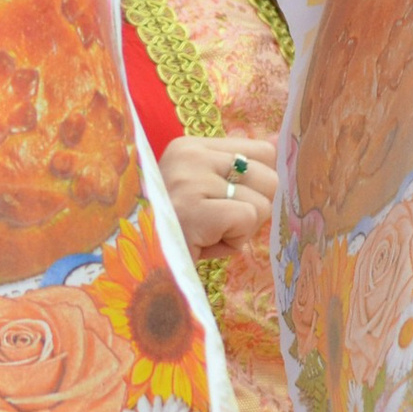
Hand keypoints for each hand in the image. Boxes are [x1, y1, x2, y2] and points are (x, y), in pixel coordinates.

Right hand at [160, 136, 276, 255]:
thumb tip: (276, 142)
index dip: (258, 186)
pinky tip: (205, 245)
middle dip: (253, 210)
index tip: (229, 204)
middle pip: (268, 177)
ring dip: (241, 231)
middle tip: (219, 226)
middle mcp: (189, 156)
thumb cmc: (174, 232)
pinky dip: (233, 242)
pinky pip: (246, 219)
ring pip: (261, 202)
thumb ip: (237, 171)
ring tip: (207, 236)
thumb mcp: (204, 192)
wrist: (137, 268)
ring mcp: (189, 180)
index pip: (261, 152)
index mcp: (190, 147)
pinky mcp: (192, 209)